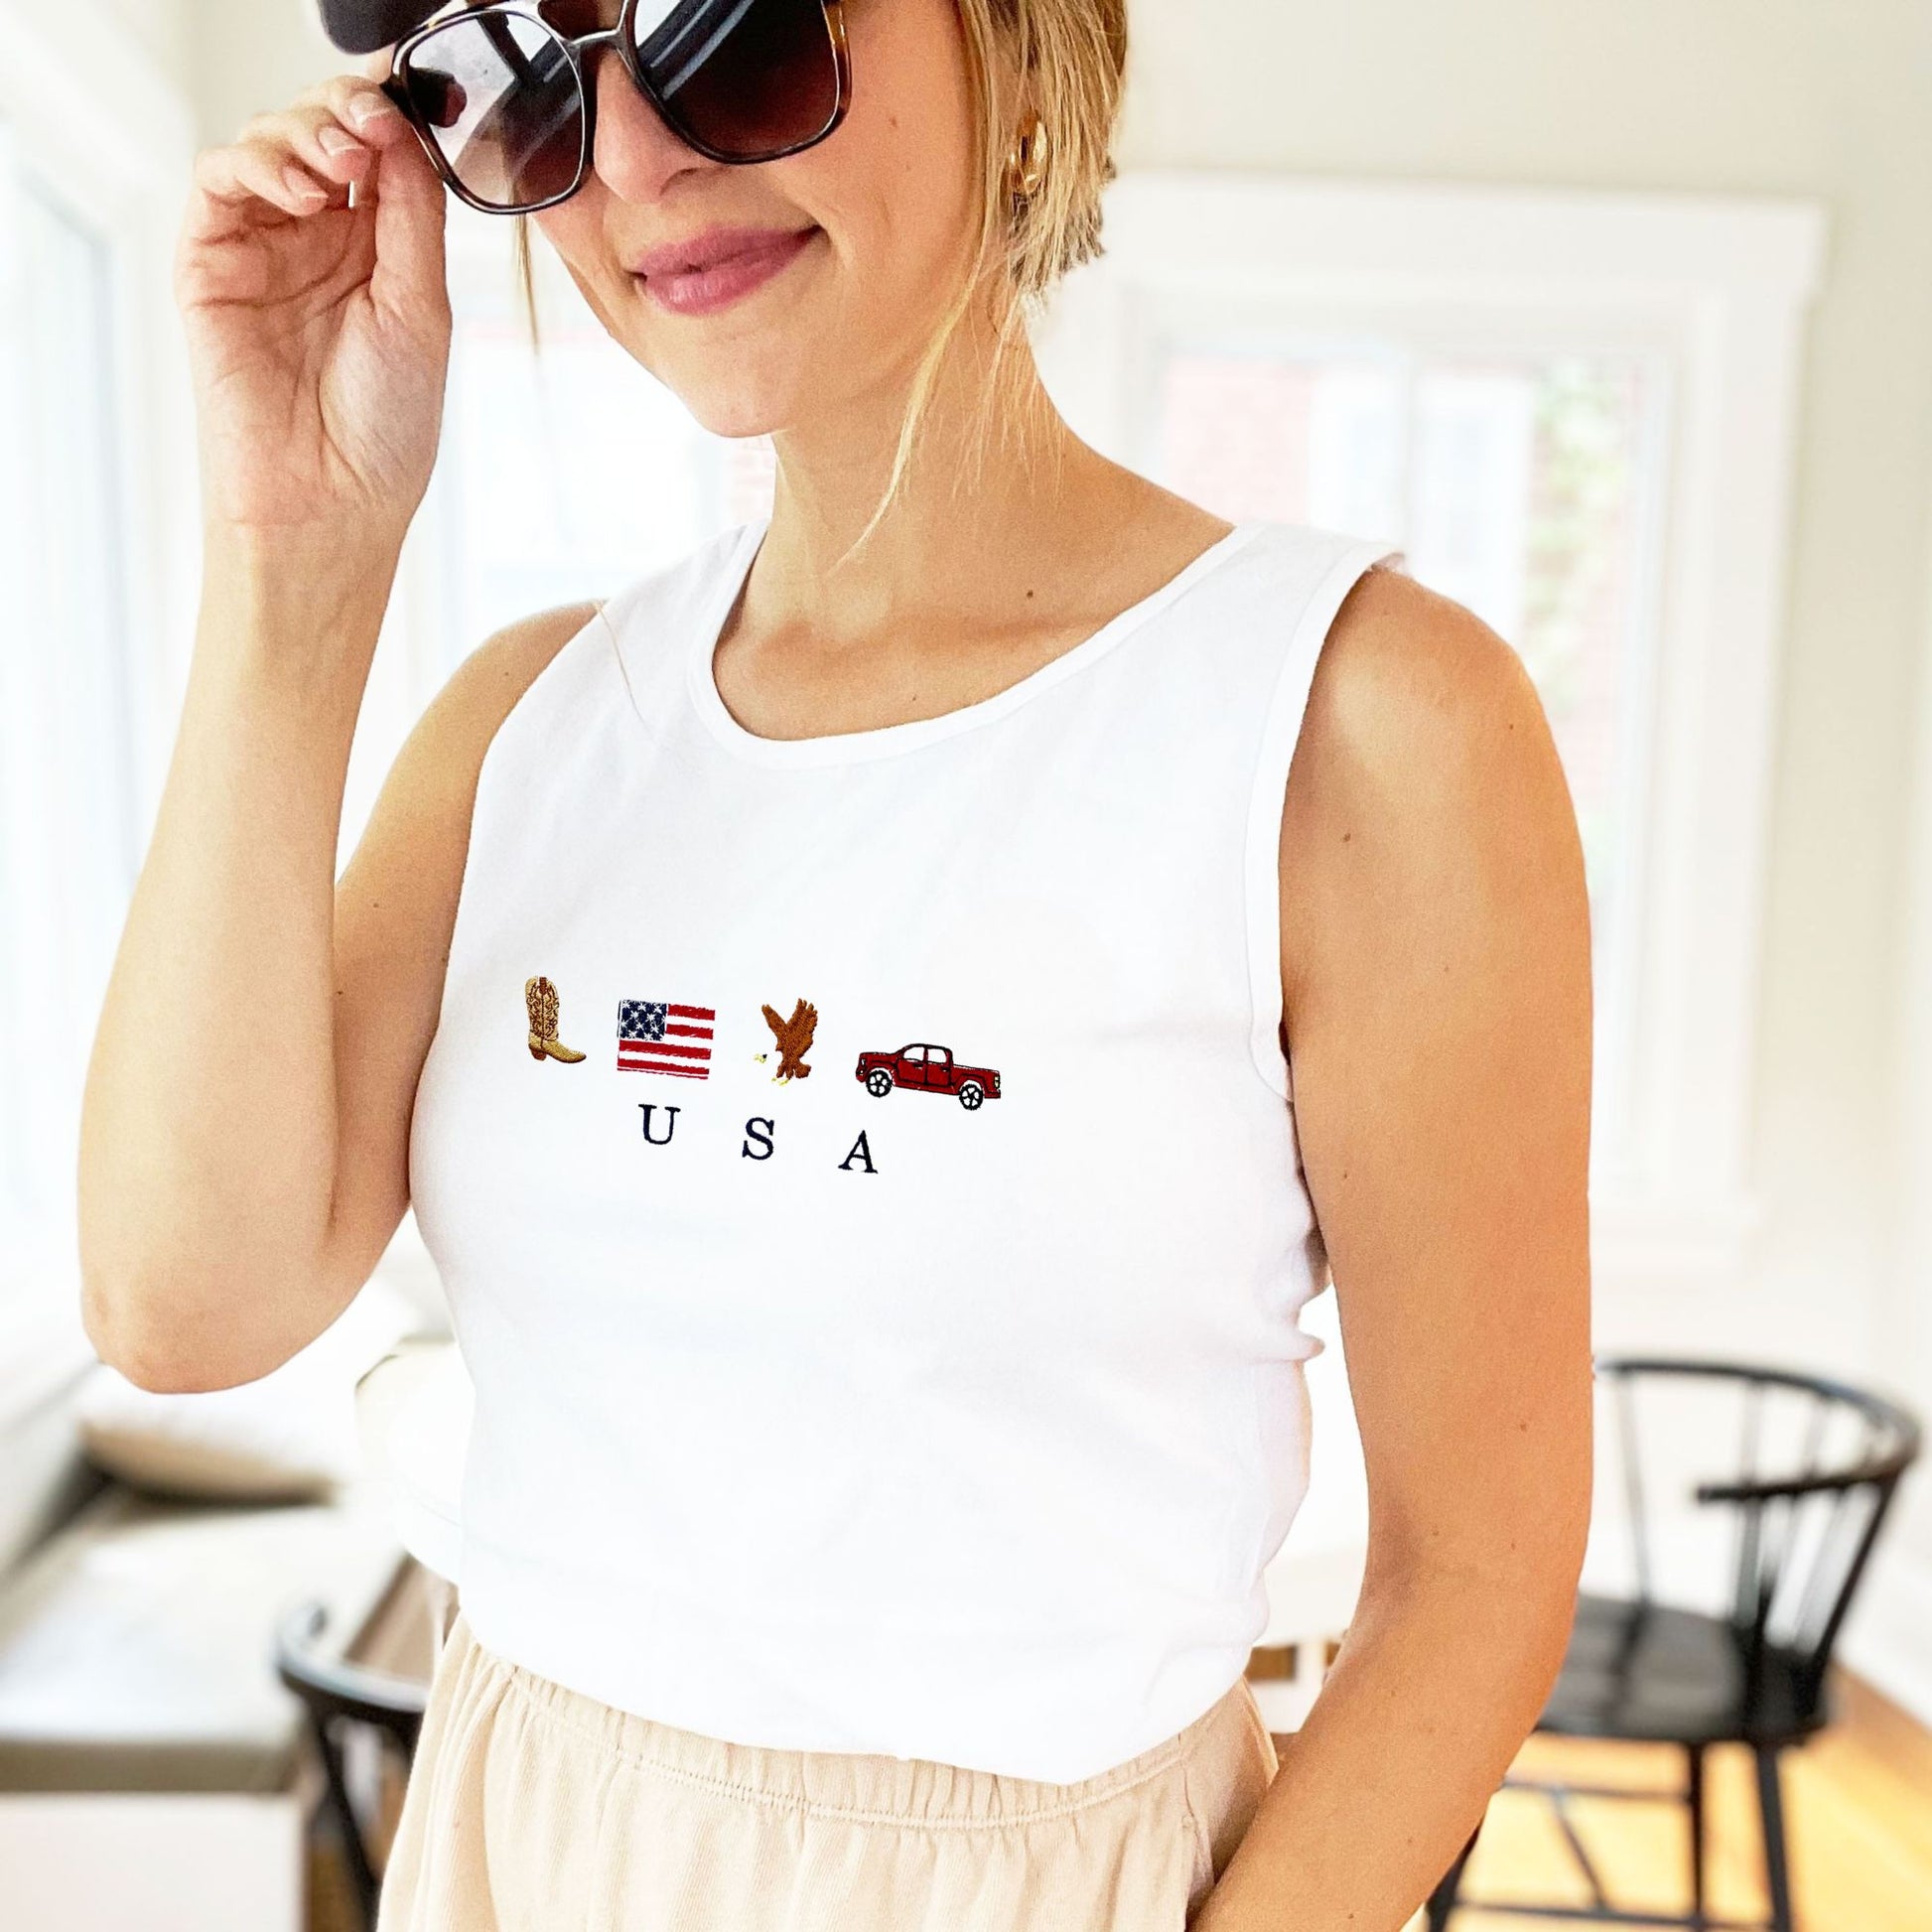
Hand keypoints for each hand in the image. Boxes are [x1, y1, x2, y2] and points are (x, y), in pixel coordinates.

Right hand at [177, 75, 451, 545]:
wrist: (330, 502)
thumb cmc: (386, 428)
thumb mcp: (422, 309)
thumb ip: (412, 214)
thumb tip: (403, 125)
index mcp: (380, 249)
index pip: (380, 150)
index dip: (391, 110)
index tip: (416, 94)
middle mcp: (320, 239)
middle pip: (321, 129)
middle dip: (347, 107)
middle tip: (371, 122)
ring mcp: (263, 247)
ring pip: (269, 141)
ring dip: (304, 130)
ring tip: (340, 163)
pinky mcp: (210, 263)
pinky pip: (219, 181)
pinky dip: (257, 164)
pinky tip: (301, 194)